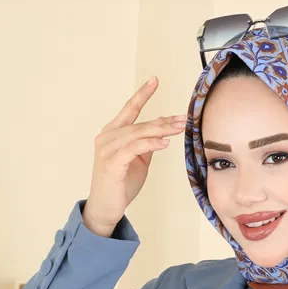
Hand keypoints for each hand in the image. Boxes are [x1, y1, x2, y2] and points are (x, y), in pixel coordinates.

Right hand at [82, 75, 187, 234]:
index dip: (142, 94)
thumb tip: (161, 133)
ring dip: (161, 130)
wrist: (105, 208)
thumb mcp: (137, 161)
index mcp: (112, 133)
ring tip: (179, 128)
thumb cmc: (120, 185)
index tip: (155, 80)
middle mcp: (107, 137)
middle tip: (182, 117)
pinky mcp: (112, 163)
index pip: (129, 109)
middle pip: (139, 123)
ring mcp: (107, 149)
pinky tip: (164, 143)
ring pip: (138, 134)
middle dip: (163, 120)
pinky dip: (150, 144)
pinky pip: (134, 148)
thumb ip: (146, 146)